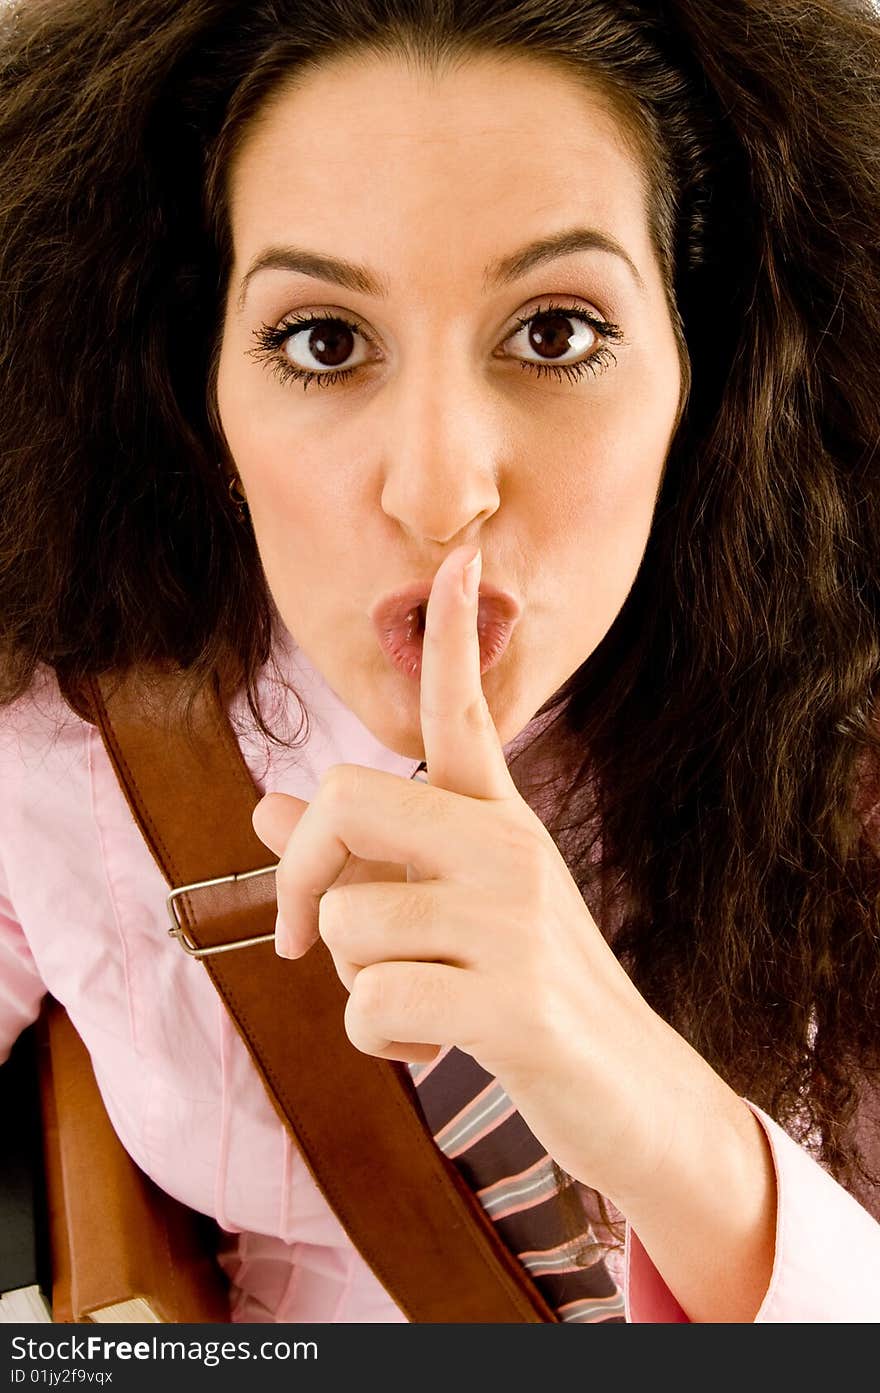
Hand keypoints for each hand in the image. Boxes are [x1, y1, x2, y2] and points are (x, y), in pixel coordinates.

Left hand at [252, 545, 713, 1201]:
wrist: (630, 1092)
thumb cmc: (524, 992)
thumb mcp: (446, 914)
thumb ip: (363, 862)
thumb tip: (264, 808)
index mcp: (498, 821)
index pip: (464, 712)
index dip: (452, 635)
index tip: (457, 556)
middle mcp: (508, 848)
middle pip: (348, 801)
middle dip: (299, 874)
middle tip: (299, 938)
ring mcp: (514, 920)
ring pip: (347, 924)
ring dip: (357, 985)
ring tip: (423, 1002)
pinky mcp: (511, 999)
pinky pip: (371, 1005)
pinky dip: (381, 1042)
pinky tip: (436, 1044)